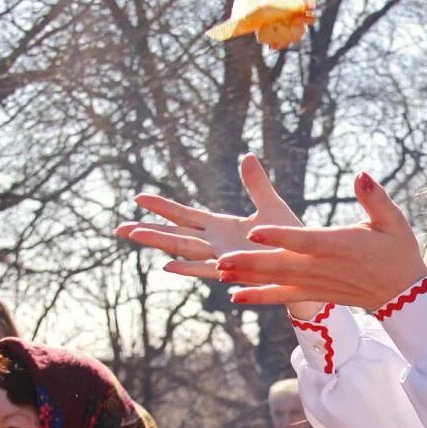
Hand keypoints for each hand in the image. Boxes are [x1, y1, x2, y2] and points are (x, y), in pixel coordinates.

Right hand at [116, 154, 297, 279]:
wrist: (307, 265)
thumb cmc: (289, 240)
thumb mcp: (271, 205)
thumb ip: (256, 184)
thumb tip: (246, 156)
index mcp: (221, 227)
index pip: (185, 215)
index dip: (163, 208)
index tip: (138, 199)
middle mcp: (216, 243)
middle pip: (175, 235)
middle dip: (148, 231)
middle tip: (119, 228)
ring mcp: (223, 258)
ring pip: (184, 250)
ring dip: (160, 244)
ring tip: (134, 237)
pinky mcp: (236, 271)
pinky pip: (208, 271)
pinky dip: (189, 268)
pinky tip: (167, 266)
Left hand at [218, 172, 426, 310]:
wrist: (403, 292)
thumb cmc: (397, 250)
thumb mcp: (393, 220)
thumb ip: (375, 197)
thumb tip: (361, 174)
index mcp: (341, 245)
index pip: (305, 240)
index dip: (279, 236)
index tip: (254, 231)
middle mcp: (325, 267)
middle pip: (283, 264)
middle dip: (251, 262)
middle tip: (221, 258)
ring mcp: (318, 283)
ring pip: (278, 280)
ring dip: (248, 277)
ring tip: (219, 272)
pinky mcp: (317, 294)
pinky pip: (284, 297)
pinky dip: (260, 297)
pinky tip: (235, 297)